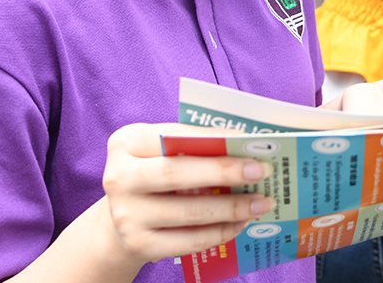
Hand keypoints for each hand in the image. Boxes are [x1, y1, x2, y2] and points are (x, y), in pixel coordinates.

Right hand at [98, 123, 274, 267]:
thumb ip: (193, 146)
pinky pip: (189, 241)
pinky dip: (220, 232)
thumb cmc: (153, 176)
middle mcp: (119, 178)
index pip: (175, 136)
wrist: (120, 220)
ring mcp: (126, 215)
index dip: (214, 139)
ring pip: (189, 211)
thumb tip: (245, 148)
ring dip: (232, 207)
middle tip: (263, 171)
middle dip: (226, 172)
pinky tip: (241, 224)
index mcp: (126, 143)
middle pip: (178, 174)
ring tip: (261, 203)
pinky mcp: (138, 245)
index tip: (250, 142)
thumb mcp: (161, 153)